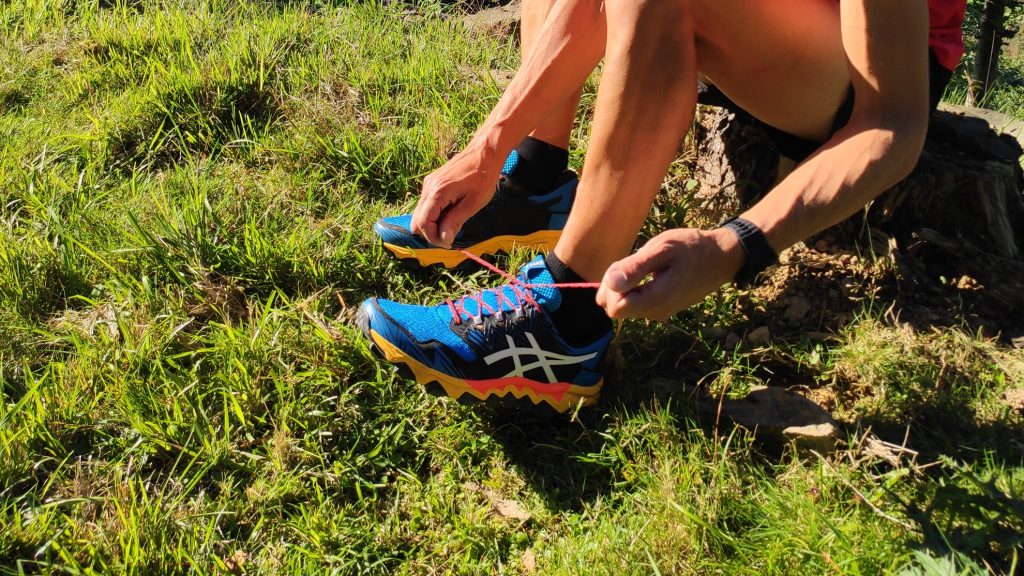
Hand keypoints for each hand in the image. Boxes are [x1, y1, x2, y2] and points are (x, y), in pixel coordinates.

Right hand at [410, 147, 500, 247]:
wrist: (485, 152)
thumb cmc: (483, 176)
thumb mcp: (473, 203)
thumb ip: (456, 221)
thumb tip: (444, 239)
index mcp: (437, 193)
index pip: (423, 223)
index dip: (433, 237)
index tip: (448, 243)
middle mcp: (428, 188)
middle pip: (417, 220)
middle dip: (431, 232)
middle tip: (450, 236)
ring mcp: (429, 184)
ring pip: (421, 213)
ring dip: (433, 223)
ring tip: (453, 223)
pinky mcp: (433, 183)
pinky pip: (427, 204)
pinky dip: (435, 214)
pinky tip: (451, 212)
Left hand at [596, 228, 744, 320]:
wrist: (721, 257)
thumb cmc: (691, 248)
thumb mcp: (662, 248)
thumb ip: (635, 267)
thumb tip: (610, 284)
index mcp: (656, 301)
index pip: (614, 309)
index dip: (611, 287)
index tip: (626, 266)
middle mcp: (656, 313)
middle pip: (616, 309)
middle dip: (615, 286)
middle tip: (635, 262)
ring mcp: (660, 312)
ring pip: (625, 306)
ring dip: (626, 286)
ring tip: (646, 265)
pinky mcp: (662, 308)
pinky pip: (636, 303)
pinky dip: (635, 288)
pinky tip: (651, 272)